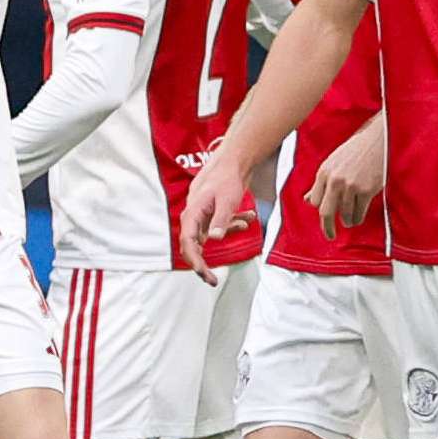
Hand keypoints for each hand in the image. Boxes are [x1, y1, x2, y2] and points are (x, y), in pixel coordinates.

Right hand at [179, 157, 254, 284]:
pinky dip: (234, 222)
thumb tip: (213, 239)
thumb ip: (221, 220)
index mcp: (193, 213)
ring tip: (245, 224)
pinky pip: (220, 223)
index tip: (205, 275)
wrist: (234, 158)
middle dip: (204, 262)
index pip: (188, 243)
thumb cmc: (227, 177)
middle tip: (212, 280)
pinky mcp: (212, 210)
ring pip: (211, 234)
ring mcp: (202, 213)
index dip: (195, 261)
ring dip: (229, 231)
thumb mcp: (227, 200)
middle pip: (194, 245)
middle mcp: (194, 215)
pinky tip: (248, 216)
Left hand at [308, 113, 383, 238]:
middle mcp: (334, 180)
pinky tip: (358, 218)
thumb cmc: (357, 149)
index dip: (320, 209)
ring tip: (350, 221)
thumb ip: (321, 182)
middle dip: (327, 228)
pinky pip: (359, 213)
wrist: (379, 140)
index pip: (314, 201)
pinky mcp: (366, 190)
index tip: (325, 216)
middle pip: (325, 212)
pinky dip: (358, 219)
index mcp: (324, 172)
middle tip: (330, 235)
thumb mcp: (334, 162)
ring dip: (348, 221)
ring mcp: (350, 186)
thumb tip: (307, 200)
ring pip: (345, 214)